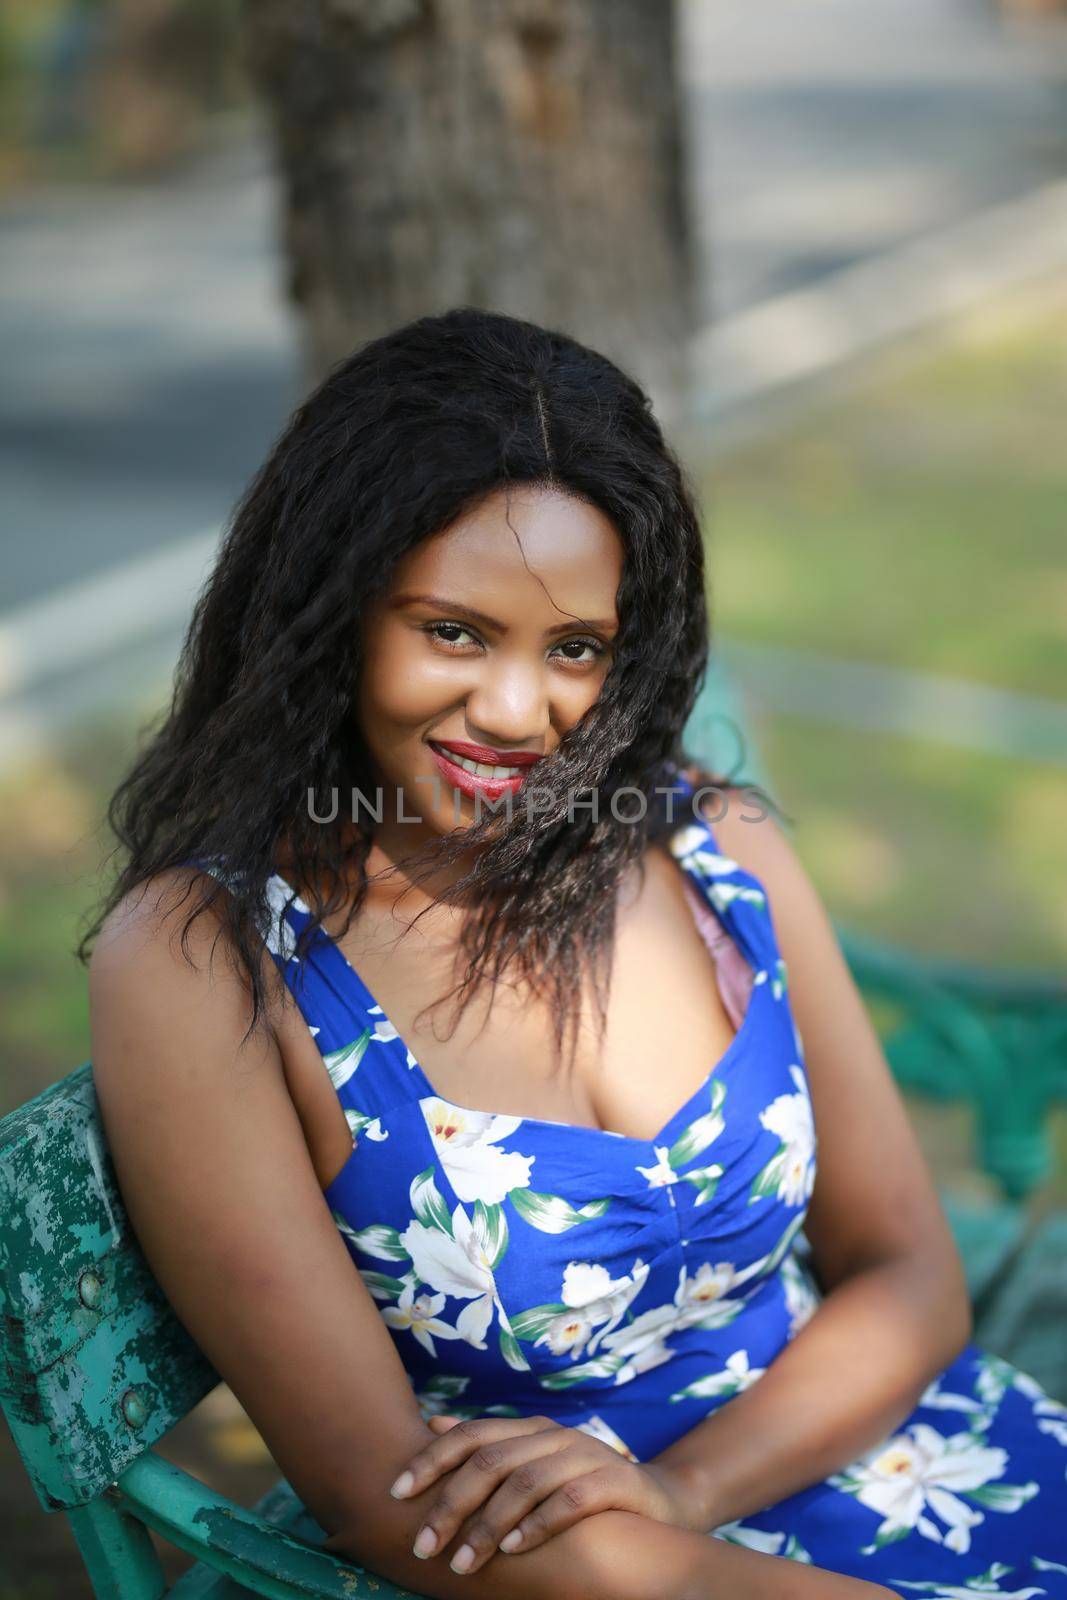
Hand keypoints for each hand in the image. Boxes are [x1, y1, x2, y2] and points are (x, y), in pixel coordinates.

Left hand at [387, 1412, 699, 1574]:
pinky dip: (538, 1525)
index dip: (431, 1460)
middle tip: (423, 1546)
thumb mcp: (533, 1462)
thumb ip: (488, 1445)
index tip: (396, 1493)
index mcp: (529, 1429)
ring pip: (525, 1482)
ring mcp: (585, 1455)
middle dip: (451, 1503)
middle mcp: (553, 1435)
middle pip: (491, 1459)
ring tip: (463, 1563)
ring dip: (489, 1525)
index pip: (471, 1434)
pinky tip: (515, 1550)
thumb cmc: (581, 1487)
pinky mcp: (613, 1482)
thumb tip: (433, 1423)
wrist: (656, 1500)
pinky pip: (570, 1502)